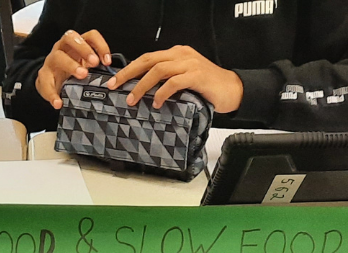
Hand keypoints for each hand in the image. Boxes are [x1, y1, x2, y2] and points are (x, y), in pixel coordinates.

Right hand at [36, 29, 111, 109]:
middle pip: (70, 37)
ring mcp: (51, 60)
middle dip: (84, 49)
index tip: (107, 61)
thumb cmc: (71, 72)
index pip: (89, 36)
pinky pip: (46, 84)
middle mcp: (62, 47)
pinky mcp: (43, 76)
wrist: (51, 82)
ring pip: (58, 57)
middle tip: (94, 63)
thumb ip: (96, 69)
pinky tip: (58, 103)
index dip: (100, 45)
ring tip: (82, 76)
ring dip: (71, 65)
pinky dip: (52, 94)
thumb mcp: (85, 68)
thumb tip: (114, 77)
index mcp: (76, 44)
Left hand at [107, 45, 243, 110]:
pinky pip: (174, 82)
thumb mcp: (184, 80)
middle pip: (149, 60)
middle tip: (115, 86)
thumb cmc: (207, 88)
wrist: (232, 90)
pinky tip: (156, 103)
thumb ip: (167, 81)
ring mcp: (189, 64)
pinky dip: (162, 92)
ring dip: (142, 85)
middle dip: (129, 73)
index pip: (148, 58)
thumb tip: (144, 93)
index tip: (116, 80)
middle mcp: (181, 55)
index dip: (130, 68)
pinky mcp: (197, 76)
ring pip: (159, 70)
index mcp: (177, 54)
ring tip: (132, 99)